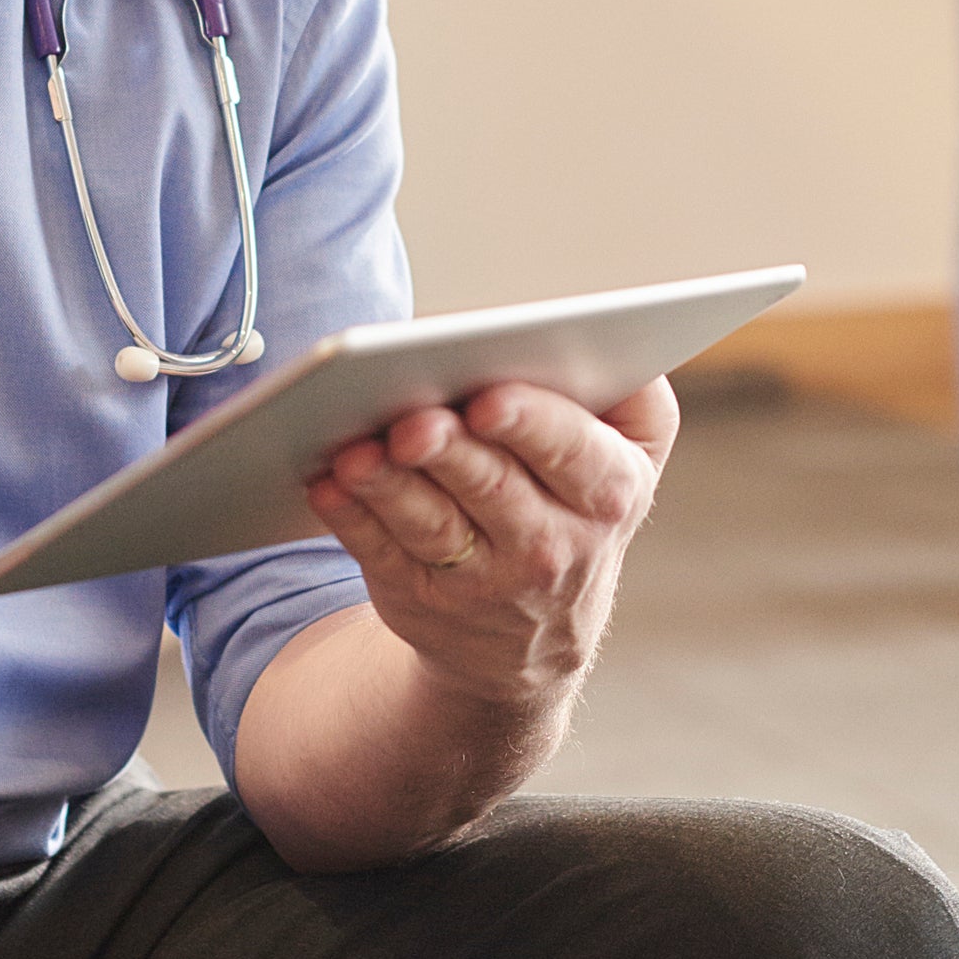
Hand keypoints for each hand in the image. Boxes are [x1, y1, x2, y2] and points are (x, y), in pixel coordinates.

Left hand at [304, 378, 675, 705]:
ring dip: (390, 486)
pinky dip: (353, 519)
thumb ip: (622, 389)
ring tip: (355, 454)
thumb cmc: (576, 501)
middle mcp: (554, 542)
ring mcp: (486, 579)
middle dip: (449, 449)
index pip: (573, 451)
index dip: (531, 423)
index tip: (488, 399)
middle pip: (494, 485)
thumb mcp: (630, 453)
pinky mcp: (423, 597)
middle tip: (411, 423)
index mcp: (610, 489)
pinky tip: (329, 486)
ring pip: (432, 523)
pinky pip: (383, 554)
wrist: (539, 629)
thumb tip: (566, 329)